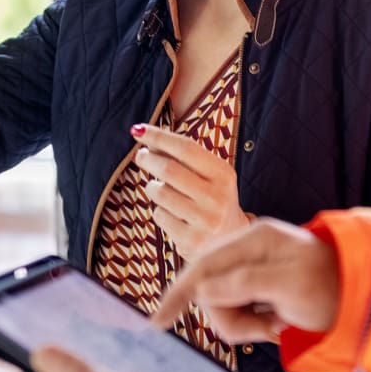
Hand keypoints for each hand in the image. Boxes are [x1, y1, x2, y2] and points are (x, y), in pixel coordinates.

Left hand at [133, 125, 250, 256]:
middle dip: (148, 159)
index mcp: (224, 174)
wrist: (232, 239)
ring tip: (159, 189)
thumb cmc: (213, 199)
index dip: (159, 137)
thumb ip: (185, 158)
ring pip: (160, 193)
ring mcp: (205, 220)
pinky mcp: (191, 241)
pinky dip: (159, 211)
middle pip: (169, 169)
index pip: (186, 148)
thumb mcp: (211, 176)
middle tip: (140, 156)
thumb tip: (147, 139)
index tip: (139, 130)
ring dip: (152, 187)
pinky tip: (171, 214)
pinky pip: (159, 215)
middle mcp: (217, 197)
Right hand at [152, 218, 342, 343]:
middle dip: (230, 318)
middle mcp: (249, 250)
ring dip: (244, 326)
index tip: (157, 322)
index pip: (204, 264)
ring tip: (276, 328)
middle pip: (208, 290)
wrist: (361, 299)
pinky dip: (252, 326)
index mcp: (256, 239)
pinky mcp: (255, 290)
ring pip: (220, 306)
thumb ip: (246, 283)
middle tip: (266, 330)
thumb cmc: (334, 288)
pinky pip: (235, 313)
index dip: (178, 293)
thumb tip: (204, 289)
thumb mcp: (292, 286)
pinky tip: (277, 326)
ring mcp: (251, 270)